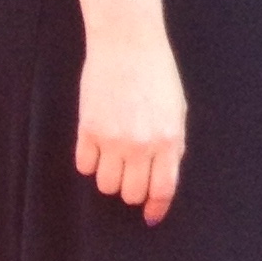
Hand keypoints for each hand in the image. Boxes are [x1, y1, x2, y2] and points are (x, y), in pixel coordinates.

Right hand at [76, 35, 186, 222]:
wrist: (128, 43)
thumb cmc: (157, 74)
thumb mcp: (177, 110)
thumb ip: (172, 144)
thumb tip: (165, 175)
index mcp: (169, 139)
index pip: (163, 189)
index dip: (156, 208)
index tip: (150, 217)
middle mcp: (141, 145)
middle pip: (131, 193)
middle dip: (132, 191)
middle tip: (130, 177)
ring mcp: (113, 139)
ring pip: (105, 185)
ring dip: (109, 178)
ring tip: (113, 160)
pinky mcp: (88, 129)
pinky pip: (84, 165)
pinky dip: (89, 162)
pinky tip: (96, 146)